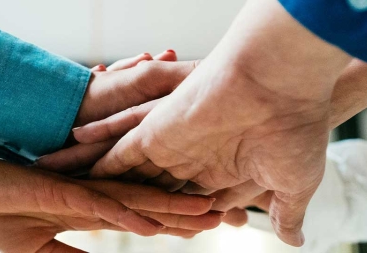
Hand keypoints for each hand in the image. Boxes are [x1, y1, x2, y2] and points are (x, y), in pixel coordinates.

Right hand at [0, 154, 222, 251]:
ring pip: (134, 199)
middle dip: (187, 211)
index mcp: (91, 207)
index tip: (210, 225)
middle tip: (229, 214)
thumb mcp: (39, 248)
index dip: (176, 220)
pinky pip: (96, 204)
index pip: (142, 215)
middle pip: (149, 203)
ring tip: (208, 212)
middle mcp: (93, 194)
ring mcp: (77, 191)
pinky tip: (150, 224)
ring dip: (170, 208)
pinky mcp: (57, 190)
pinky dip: (124, 215)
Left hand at [60, 0, 351, 245]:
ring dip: (97, 186)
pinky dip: (95, 164)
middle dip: (124, 207)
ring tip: (69, 198)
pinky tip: (71, 179)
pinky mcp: (157, 129)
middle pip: (151, 192)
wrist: (283, 81)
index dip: (172, 225)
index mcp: (224, 172)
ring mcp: (174, 143)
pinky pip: (117, 151)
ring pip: (127, 173)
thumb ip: (286, 213)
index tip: (151, 235)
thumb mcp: (294, 184)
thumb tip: (297, 241)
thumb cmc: (296, 129)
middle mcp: (194, 158)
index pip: (190, 208)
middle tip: (91, 220)